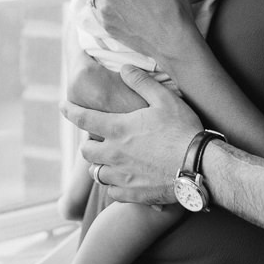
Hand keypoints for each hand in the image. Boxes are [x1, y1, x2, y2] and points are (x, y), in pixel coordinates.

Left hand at [61, 65, 201, 205]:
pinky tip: (123, 180)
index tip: (63, 106)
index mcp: (118, 129)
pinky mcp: (133, 194)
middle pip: (86, 151)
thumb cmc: (183, 130)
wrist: (200, 166)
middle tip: (99, 139)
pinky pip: (112, 192)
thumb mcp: (165, 99)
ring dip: (100, 165)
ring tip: (111, 160)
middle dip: (88, 143)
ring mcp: (122, 176)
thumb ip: (141, 82)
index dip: (70, 110)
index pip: (83, 119)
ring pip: (97, 173)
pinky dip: (113, 185)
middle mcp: (114, 154)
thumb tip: (125, 68)